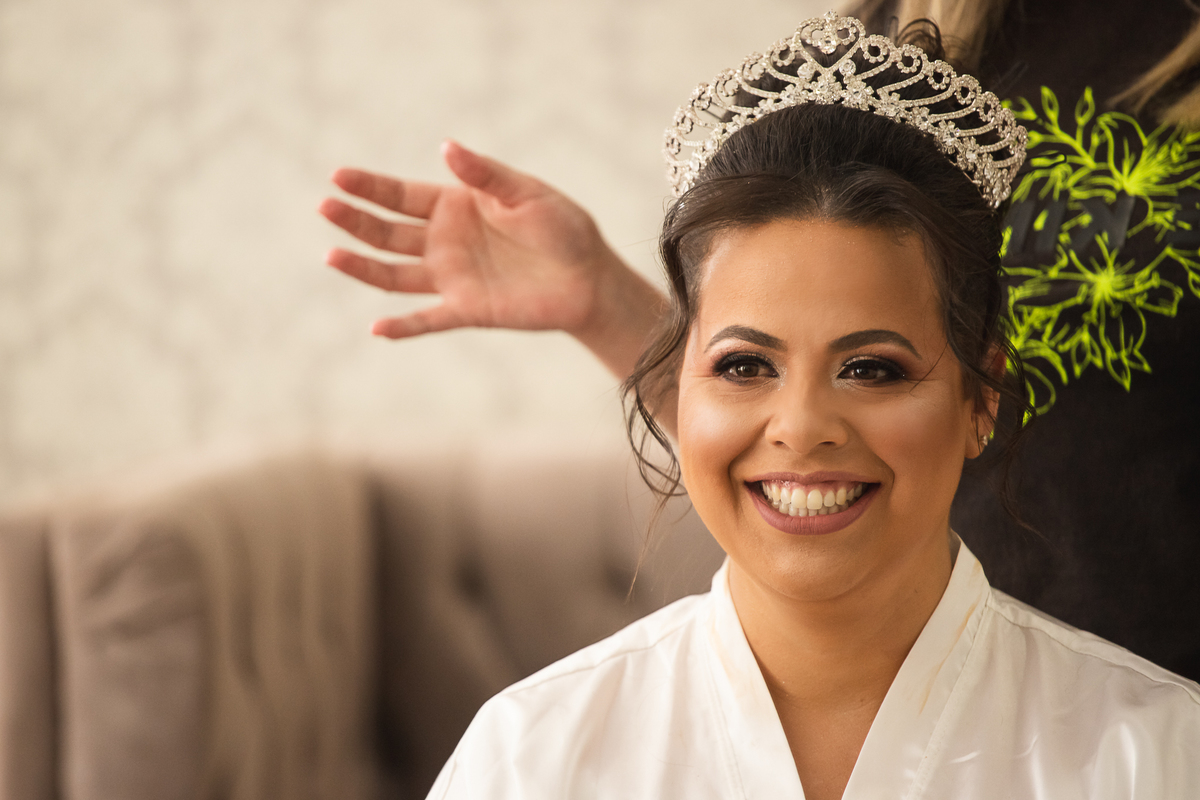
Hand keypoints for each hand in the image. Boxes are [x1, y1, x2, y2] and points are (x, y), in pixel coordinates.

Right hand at [319, 141, 665, 379]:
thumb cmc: (563, 228)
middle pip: (387, 231)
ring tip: (332, 255)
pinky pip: (427, 320)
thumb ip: (485, 174)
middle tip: (325, 208)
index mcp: (454, 204)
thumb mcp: (526, 193)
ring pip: (395, 273)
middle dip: (355, 220)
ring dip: (363, 267)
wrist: (590, 277)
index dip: (369, 186)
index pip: (400, 195)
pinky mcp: (466, 310)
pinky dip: (403, 327)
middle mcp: (444, 240)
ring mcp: (451, 276)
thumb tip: (446, 147)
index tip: (337, 176)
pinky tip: (377, 329)